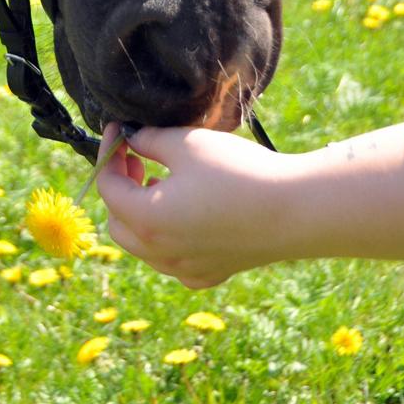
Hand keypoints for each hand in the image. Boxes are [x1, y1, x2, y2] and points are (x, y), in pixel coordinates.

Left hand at [95, 122, 299, 287]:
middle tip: (136, 156)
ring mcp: (187, 270)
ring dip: (140, 212)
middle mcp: (162, 254)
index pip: (108, 187)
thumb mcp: (186, 144)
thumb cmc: (238, 172)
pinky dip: (166, 237)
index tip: (118, 130)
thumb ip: (149, 140)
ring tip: (158, 179)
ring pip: (143, 246)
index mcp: (148, 220)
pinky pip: (173, 260)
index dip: (108, 153)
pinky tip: (185, 211)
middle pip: (118, 222)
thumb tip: (131, 138)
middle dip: (119, 187)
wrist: (296, 210)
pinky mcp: (211, 274)